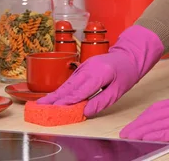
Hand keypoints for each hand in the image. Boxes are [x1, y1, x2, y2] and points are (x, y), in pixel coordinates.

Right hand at [37, 25, 163, 116]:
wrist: (129, 55)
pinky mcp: (83, 68)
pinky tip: (54, 97)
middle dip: (54, 98)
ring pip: (68, 83)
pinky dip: (62, 89)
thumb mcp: (118, 90)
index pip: (80, 91)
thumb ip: (101, 101)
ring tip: (41, 104)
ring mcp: (84, 66)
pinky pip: (71, 80)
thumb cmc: (126, 73)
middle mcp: (89, 68)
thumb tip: (86, 112)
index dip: (66, 102)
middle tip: (39, 108)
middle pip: (69, 86)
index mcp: (99, 74)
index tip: (55, 110)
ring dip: (55, 94)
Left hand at [120, 77, 168, 145]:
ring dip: (143, 129)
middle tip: (125, 132)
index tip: (133, 124)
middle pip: (156, 113)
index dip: (143, 117)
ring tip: (131, 137)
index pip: (158, 107)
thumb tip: (167, 122)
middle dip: (138, 124)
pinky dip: (158, 134)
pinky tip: (149, 138)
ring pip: (161, 121)